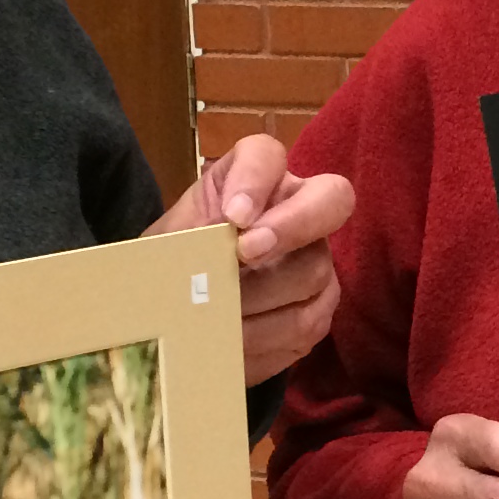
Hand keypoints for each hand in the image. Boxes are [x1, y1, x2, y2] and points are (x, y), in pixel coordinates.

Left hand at [150, 134, 353, 385]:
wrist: (181, 316)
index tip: (232, 215)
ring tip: (218, 314)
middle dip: (290, 227)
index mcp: (254, 181)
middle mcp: (299, 209)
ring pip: (313, 271)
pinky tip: (233, 342)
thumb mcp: (170, 244)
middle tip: (244, 255)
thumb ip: (190, 236)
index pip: (267, 155)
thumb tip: (211, 247)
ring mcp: (317, 260)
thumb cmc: (176, 265)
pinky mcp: (319, 309)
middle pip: (328, 202)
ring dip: (260, 296)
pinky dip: (264, 337)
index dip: (255, 179)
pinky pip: (306, 322)